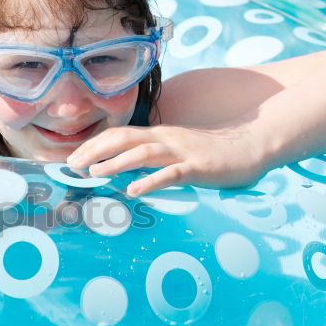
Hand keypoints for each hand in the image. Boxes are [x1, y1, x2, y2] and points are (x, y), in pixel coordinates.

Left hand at [65, 122, 269, 195]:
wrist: (253, 144)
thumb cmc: (213, 151)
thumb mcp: (178, 150)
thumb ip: (154, 157)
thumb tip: (126, 169)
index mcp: (160, 136)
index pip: (120, 135)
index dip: (94, 144)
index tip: (73, 157)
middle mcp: (167, 139)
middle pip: (124, 139)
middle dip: (96, 150)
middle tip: (72, 165)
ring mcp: (183, 152)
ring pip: (143, 153)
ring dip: (116, 162)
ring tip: (94, 173)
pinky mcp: (199, 167)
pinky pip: (171, 174)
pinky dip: (150, 181)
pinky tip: (134, 191)